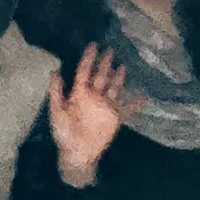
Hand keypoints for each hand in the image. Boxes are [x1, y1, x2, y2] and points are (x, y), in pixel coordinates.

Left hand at [45, 43, 139, 187]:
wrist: (77, 154)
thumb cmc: (63, 133)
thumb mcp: (56, 112)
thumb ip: (55, 92)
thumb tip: (55, 71)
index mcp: (79, 93)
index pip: (84, 71)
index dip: (88, 58)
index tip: (93, 45)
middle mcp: (93, 97)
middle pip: (101, 76)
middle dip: (105, 63)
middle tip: (110, 49)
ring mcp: (105, 107)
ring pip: (114, 88)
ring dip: (118, 78)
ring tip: (123, 66)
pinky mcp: (114, 119)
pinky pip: (127, 110)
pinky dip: (135, 104)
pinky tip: (144, 97)